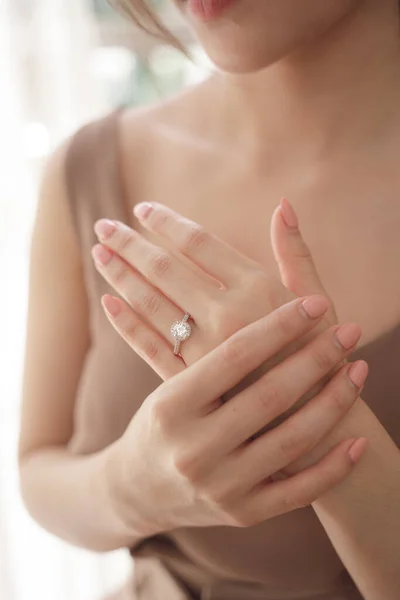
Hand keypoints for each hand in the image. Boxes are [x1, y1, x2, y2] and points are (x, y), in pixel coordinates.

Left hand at [92, 200, 343, 420]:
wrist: (316, 428)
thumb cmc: (322, 356)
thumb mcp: (318, 301)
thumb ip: (297, 253)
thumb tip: (283, 204)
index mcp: (258, 290)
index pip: (199, 243)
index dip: (166, 222)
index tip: (142, 208)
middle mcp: (226, 316)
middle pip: (164, 269)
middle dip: (129, 244)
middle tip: (103, 225)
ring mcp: (205, 352)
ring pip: (150, 304)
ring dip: (120, 275)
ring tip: (98, 253)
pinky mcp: (191, 383)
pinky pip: (149, 347)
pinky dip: (126, 323)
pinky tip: (107, 302)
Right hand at [109, 296, 366, 534]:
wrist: (137, 489)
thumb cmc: (160, 422)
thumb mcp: (167, 382)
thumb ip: (202, 345)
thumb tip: (230, 281)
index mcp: (171, 406)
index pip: (234, 356)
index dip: (280, 326)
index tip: (315, 303)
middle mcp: (193, 449)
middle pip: (269, 396)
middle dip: (316, 359)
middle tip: (349, 331)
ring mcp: (220, 486)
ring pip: (292, 442)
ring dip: (334, 403)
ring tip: (359, 369)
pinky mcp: (243, 513)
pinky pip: (300, 493)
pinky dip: (334, 467)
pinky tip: (359, 440)